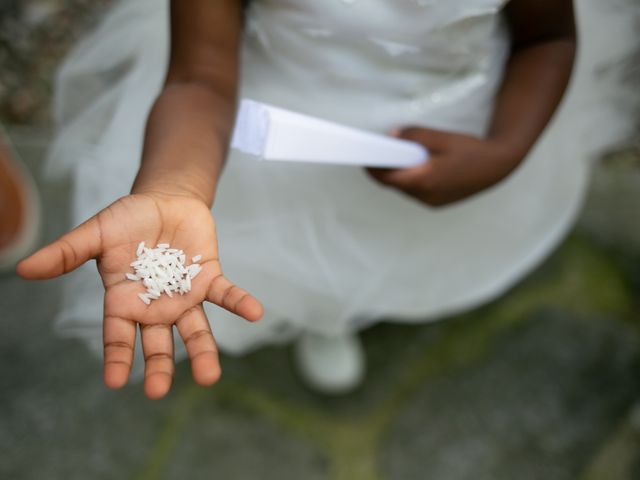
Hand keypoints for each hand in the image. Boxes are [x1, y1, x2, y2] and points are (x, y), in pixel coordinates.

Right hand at [17, 192, 262, 398]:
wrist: (164, 201)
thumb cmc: (127, 221)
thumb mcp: (94, 234)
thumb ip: (66, 253)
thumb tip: (23, 268)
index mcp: (125, 301)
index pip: (118, 336)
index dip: (117, 357)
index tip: (115, 382)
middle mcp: (156, 306)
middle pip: (157, 343)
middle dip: (158, 366)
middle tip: (157, 391)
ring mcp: (185, 296)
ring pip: (194, 329)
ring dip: (203, 352)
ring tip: (209, 377)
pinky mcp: (209, 278)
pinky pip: (226, 294)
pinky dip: (239, 303)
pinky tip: (254, 313)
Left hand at [367, 128, 523, 206]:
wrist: (498, 166)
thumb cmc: (470, 150)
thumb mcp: (440, 137)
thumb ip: (412, 136)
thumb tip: (391, 137)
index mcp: (423, 180)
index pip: (385, 177)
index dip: (371, 166)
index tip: (362, 155)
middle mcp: (424, 196)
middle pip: (393, 183)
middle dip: (385, 168)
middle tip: (379, 151)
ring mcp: (430, 202)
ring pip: (404, 188)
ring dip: (399, 174)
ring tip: (401, 156)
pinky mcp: (436, 203)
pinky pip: (415, 191)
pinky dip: (411, 179)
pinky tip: (417, 165)